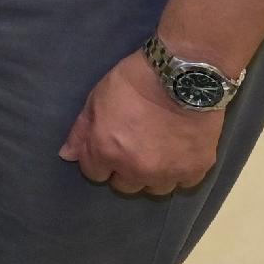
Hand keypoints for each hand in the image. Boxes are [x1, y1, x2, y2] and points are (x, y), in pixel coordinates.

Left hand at [59, 50, 226, 194]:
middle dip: (125, 169)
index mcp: (107, 152)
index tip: (110, 145)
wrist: (184, 74)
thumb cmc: (135, 81)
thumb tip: (67, 156)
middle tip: (136, 148)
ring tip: (159, 153)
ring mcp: (167, 173)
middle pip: (125, 185)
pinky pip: (184, 182)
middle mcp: (136, 170)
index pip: (95, 173)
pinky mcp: (195, 169)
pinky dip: (180, 171)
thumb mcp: (97, 98)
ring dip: (153, 175)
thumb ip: (81, 130)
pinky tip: (180, 154)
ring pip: (154, 188)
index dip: (101, 159)